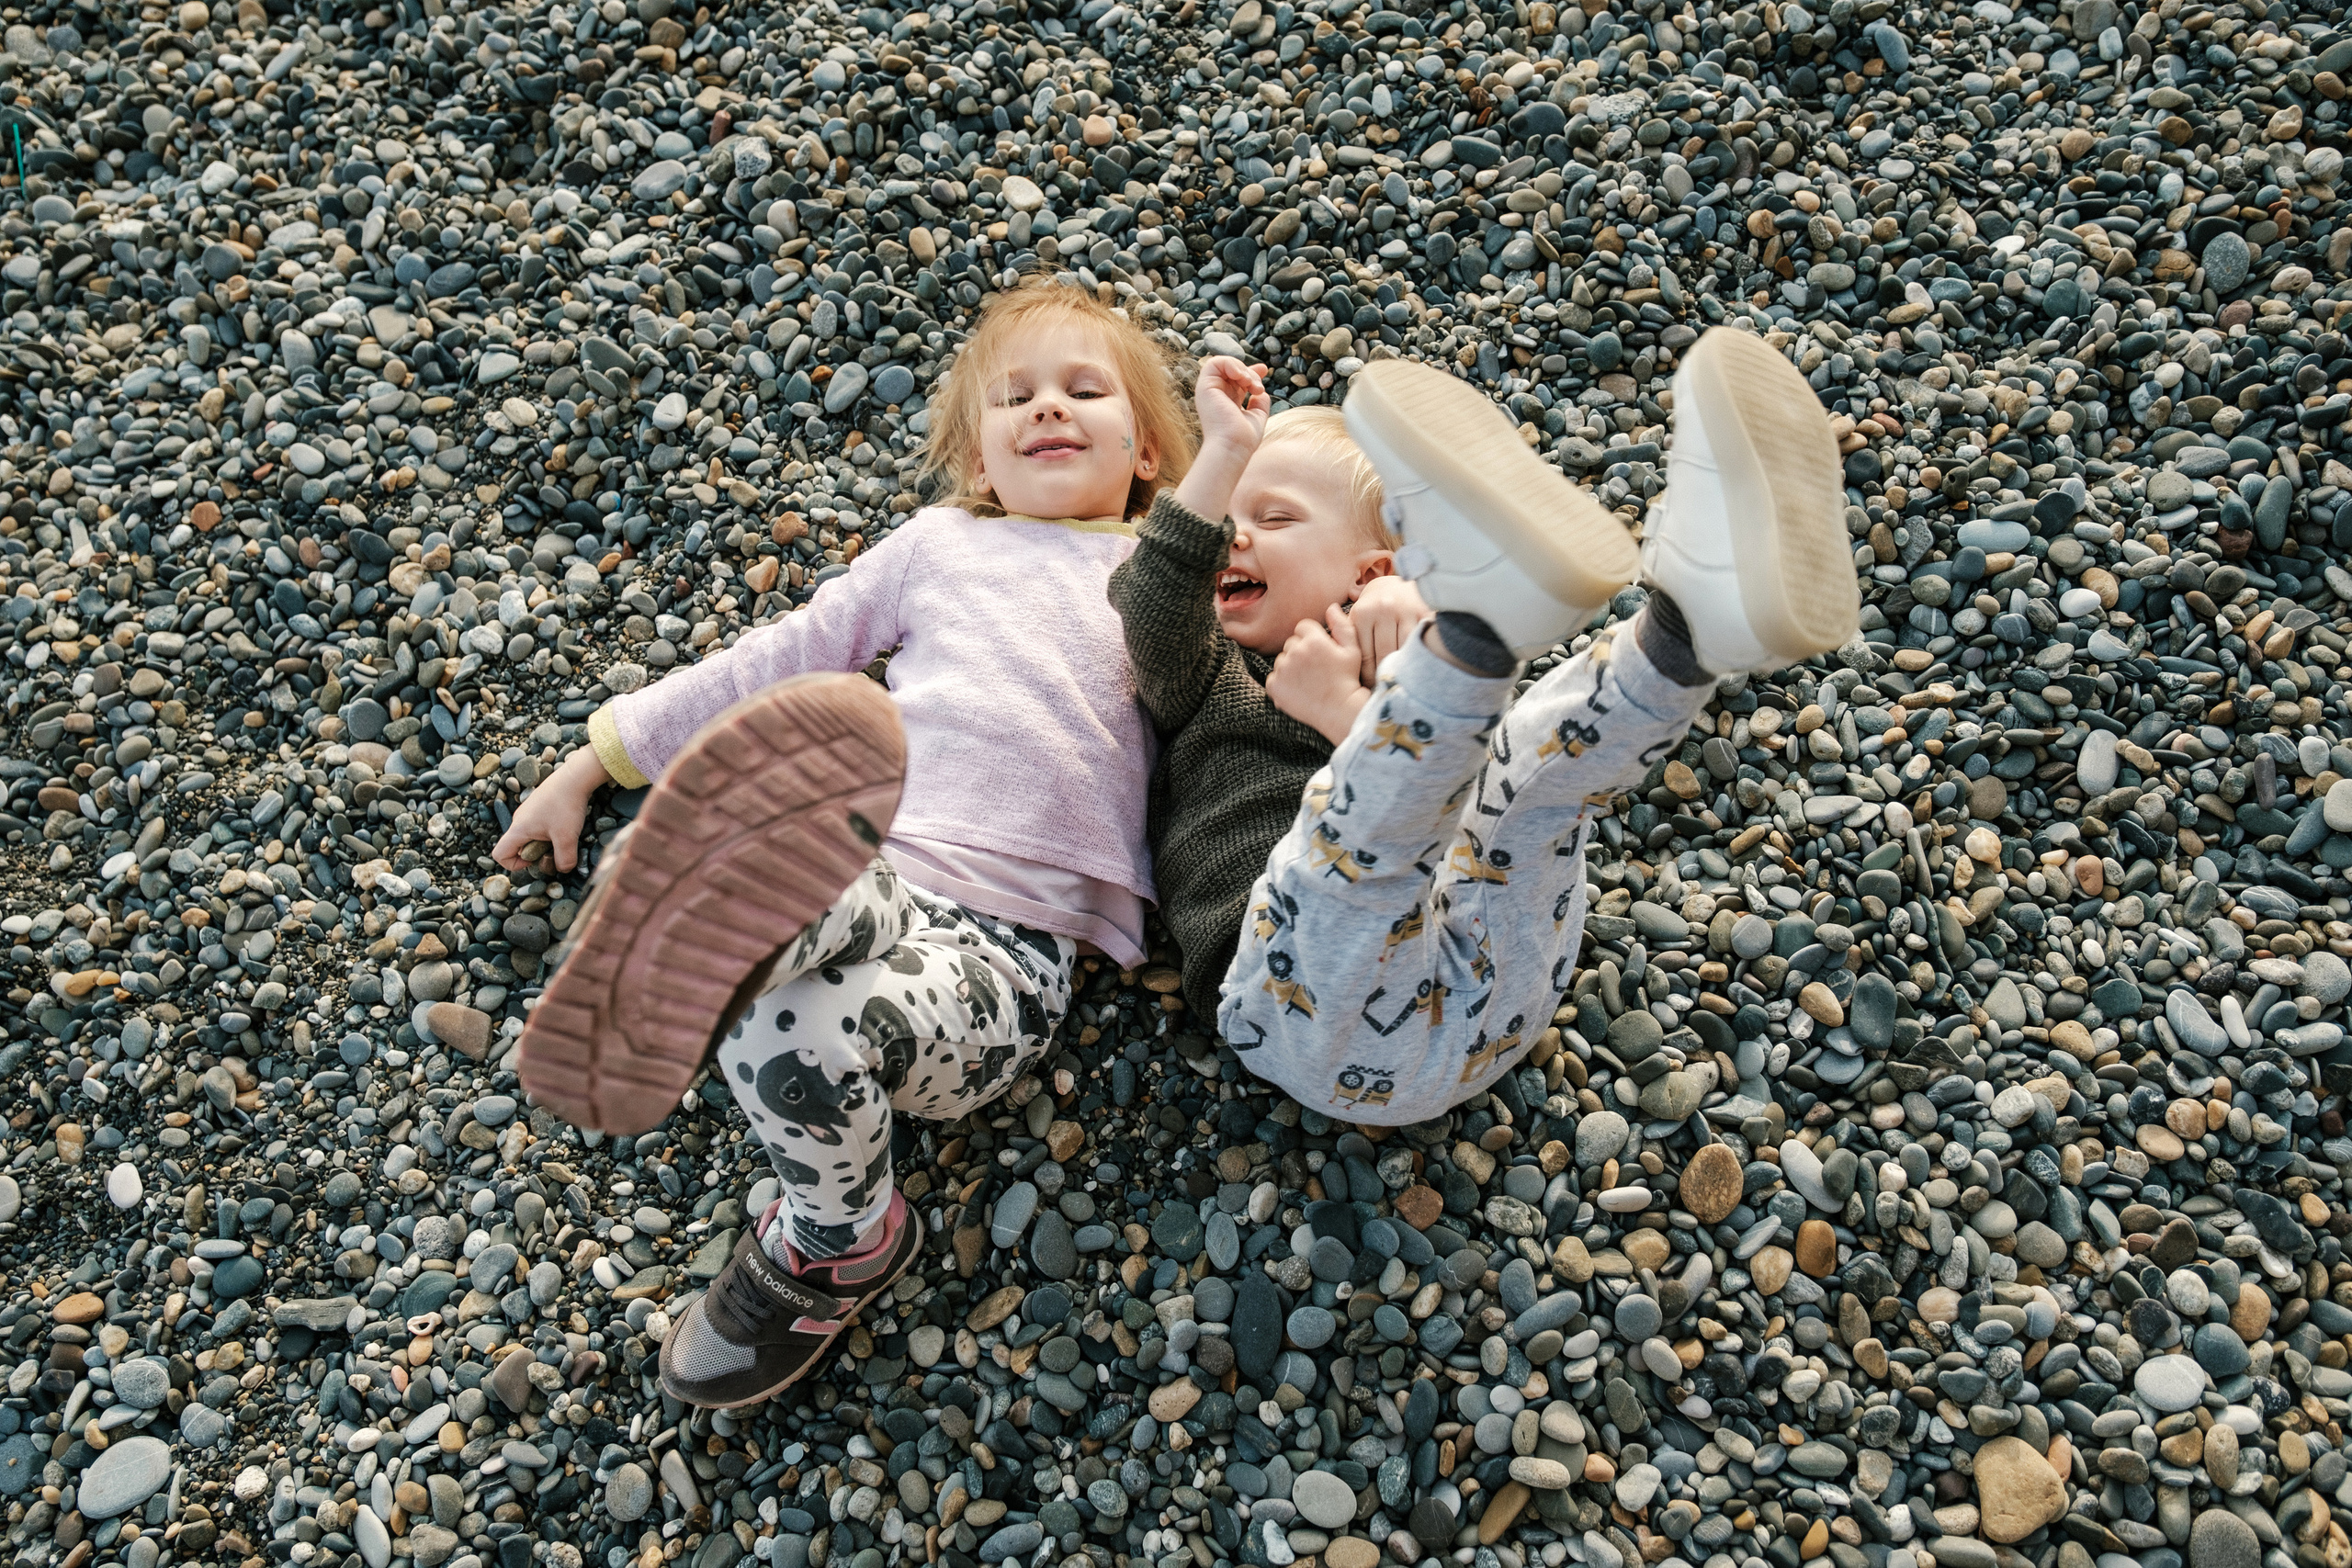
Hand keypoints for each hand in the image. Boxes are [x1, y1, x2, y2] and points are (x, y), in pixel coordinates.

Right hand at [493, 748, 610, 872]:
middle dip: (534, 853)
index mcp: (518, 829)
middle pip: (517, 846)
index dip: (513, 865)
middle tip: (554, 848)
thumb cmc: (566, 806)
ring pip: (530, 835)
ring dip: (544, 842)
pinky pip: (539, 825)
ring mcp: (529, 811)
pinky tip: (566, 823)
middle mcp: (519, 820)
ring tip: (563, 834)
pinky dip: (550, 830)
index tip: (534, 860)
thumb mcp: (567, 838)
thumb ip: (564, 859)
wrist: (575, 777)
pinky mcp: (540, 805)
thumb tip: (563, 869)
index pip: (499, 854)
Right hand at [1194, 356, 1269, 459]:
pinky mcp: (1204, 387)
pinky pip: (1214, 362)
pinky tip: (1240, 376)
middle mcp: (1217, 395)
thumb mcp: (1257, 417)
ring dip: (1242, 369)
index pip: (1237, 379)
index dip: (1251, 371)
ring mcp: (1209, 391)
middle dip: (1250, 373)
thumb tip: (1262, 392)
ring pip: (1225, 365)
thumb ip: (1260, 402)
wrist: (1232, 447)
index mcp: (1228, 402)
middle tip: (1258, 389)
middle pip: (1234, 371)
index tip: (1264, 370)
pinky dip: (1230, 364)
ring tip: (1250, 385)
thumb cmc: (1243, 439)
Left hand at [1266, 607, 1372, 744]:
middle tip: (1315, 670)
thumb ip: (1342, 626)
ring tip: (1308, 681)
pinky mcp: (1274, 685)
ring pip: (1281, 661)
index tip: (1319, 652)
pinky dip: (1282, 684)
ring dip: (1290, 668)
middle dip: (1300, 652)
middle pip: (1291, 643)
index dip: (1311, 638)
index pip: (1302, 627)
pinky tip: (1298, 691)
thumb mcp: (1353, 650)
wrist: (1340, 710)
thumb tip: (1331, 607)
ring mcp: (1283, 669)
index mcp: (1314, 640)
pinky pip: (1273, 678)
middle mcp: (1295, 651)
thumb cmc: (1349, 679)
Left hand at [1345, 575, 1429, 686]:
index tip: (1368, 690)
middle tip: (1384, 693)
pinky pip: (1421, 642)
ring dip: (1401, 669)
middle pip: (1384, 655)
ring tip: (1399, 685)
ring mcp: (1405, 610)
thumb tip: (1335, 662)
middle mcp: (1383, 609)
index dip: (1367, 676)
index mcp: (1363, 613)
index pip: (1364, 655)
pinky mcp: (1424, 612)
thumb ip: (1346, 636)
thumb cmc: (1375, 607)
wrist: (1401, 581)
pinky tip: (1415, 670)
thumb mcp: (1358, 616)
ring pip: (1403, 650)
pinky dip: (1417, 657)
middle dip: (1383, 676)